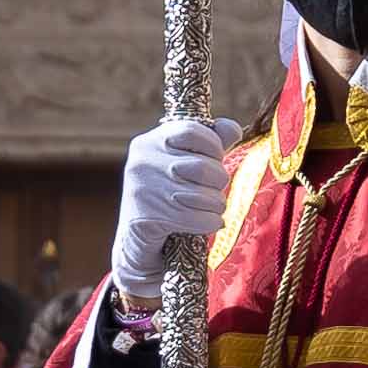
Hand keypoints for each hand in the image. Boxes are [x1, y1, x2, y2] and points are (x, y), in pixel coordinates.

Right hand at [108, 116, 239, 303]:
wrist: (136, 238)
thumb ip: (209, 144)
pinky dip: (211, 222)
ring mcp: (143, 190)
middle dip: (218, 180)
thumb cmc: (166, 194)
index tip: (215, 158)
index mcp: (149, 142)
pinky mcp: (148, 218)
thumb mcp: (182, 163)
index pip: (191, 130)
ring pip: (203, 195)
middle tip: (215, 189)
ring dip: (217, 204)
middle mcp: (142, 162)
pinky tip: (212, 222)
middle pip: (203, 166)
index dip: (213, 145)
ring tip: (214, 207)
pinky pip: (197, 219)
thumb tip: (232, 129)